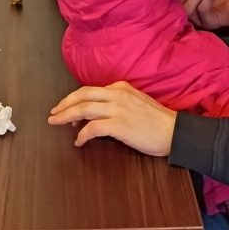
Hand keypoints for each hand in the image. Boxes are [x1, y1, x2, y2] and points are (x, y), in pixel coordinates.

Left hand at [47, 81, 176, 155]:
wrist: (175, 132)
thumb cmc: (158, 121)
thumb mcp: (137, 102)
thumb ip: (118, 103)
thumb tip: (99, 114)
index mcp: (120, 87)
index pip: (90, 90)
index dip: (75, 100)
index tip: (67, 109)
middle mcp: (117, 94)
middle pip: (81, 95)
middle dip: (64, 104)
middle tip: (53, 114)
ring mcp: (118, 109)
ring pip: (83, 108)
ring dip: (65, 116)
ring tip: (55, 123)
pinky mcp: (119, 125)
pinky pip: (92, 128)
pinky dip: (82, 135)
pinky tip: (78, 142)